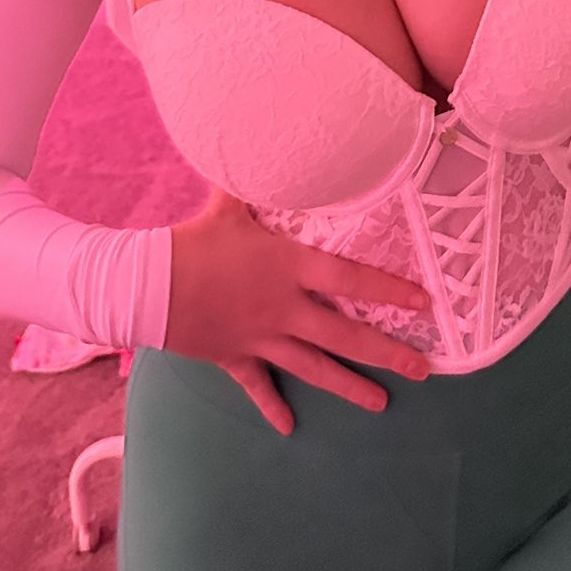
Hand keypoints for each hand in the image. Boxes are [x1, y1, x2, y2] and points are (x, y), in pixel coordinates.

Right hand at [165, 186, 433, 435]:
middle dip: (386, 353)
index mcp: (290, 267)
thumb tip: (270, 142)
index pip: (352, 279)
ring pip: (314, 368)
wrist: (148, 286)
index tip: (423, 303)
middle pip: (345, 336)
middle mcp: (284, 308)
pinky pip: (258, 387)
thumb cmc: (194, 241)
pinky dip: (271, 406)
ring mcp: (262, 339)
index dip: (389, 290)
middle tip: (422, 369)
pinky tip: (289, 427)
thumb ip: (258, 183)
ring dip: (349, 387)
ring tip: (381, 403)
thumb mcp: (231, 205)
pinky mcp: (235, 358)